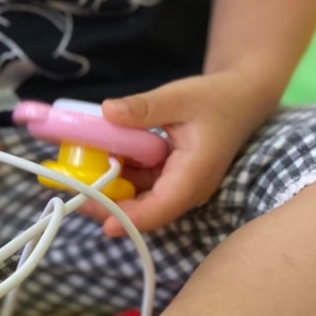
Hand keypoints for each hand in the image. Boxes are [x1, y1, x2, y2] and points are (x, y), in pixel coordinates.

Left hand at [90, 73, 265, 234]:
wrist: (242, 100)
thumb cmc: (216, 98)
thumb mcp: (179, 96)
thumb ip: (144, 107)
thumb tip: (107, 112)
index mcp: (194, 175)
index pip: (160, 208)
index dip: (129, 218)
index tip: (99, 218)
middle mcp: (188, 189)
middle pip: (146, 211)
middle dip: (109, 206)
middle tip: (73, 191)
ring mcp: (180, 186)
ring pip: (141, 199)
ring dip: (112, 190)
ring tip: (76, 176)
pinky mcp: (173, 179)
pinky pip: (144, 185)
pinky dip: (122, 176)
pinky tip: (100, 160)